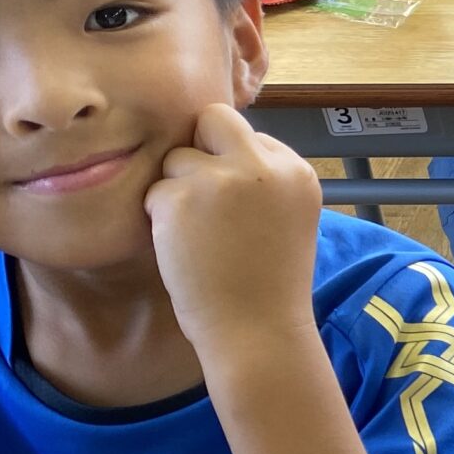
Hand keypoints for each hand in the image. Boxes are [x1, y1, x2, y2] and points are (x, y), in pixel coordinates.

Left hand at [145, 106, 321, 360]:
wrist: (258, 333)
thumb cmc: (268, 286)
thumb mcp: (288, 220)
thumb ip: (264, 182)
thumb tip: (218, 149)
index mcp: (297, 172)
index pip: (251, 137)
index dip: (234, 168)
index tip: (236, 210)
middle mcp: (265, 166)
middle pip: (213, 119)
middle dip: (201, 151)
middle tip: (202, 199)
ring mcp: (223, 178)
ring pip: (178, 157)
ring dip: (179, 191)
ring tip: (200, 236)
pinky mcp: (182, 197)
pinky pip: (155, 191)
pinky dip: (161, 219)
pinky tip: (185, 250)